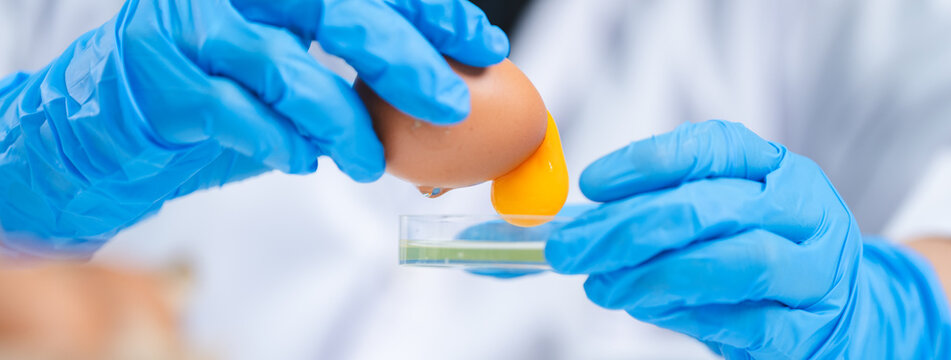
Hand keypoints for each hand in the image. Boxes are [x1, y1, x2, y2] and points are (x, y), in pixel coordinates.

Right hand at [0, 0, 507, 253]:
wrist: (113, 127)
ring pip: (289, 66)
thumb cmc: (215, 98)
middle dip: (406, 57)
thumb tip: (446, 97)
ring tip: (372, 161)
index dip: (435, 11)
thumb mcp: (297, 75)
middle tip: (450, 104)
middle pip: (340, 7)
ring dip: (344, 121)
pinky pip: (236, 113)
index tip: (483, 46)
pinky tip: (301, 160)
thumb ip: (356, 78)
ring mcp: (193, 24)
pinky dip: (279, 141)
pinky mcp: (161, 76)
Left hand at [547, 120, 950, 357]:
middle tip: (573, 249)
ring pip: (738, 261)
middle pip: (710, 206)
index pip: (712, 147)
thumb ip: (663, 211)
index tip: (592, 184)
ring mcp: (817, 270)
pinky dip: (691, 316)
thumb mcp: (722, 218)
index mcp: (776, 169)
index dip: (646, 161)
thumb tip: (583, 223)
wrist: (840, 316)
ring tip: (605, 287)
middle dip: (627, 228)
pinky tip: (650, 311)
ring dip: (657, 275)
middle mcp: (803, 209)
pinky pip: (749, 322)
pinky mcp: (813, 329)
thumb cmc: (760, 258)